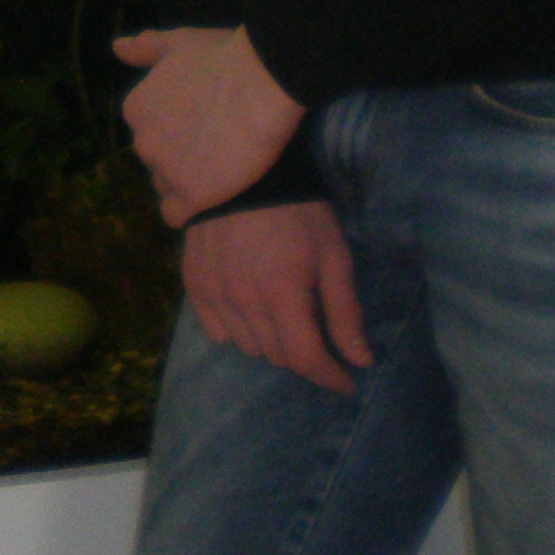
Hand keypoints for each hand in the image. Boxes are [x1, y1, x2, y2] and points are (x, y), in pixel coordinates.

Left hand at [115, 24, 305, 225]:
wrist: (261, 81)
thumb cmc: (223, 58)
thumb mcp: (177, 42)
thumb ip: (145, 48)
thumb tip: (117, 47)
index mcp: (136, 110)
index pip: (148, 135)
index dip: (175, 135)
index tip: (201, 129)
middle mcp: (143, 142)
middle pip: (156, 162)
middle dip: (179, 158)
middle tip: (214, 148)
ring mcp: (165, 170)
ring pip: (167, 188)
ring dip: (187, 182)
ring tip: (219, 173)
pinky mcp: (191, 195)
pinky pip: (176, 215)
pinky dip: (191, 211)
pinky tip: (210, 202)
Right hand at [182, 200, 373, 394]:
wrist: (243, 173)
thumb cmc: (298, 213)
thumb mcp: (334, 257)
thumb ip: (345, 313)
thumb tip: (360, 361)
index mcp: (283, 294)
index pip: (306, 359)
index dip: (330, 377)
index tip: (346, 381)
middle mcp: (243, 301)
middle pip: (278, 356)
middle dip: (304, 353)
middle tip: (316, 331)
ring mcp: (214, 293)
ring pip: (248, 346)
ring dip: (271, 341)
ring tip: (282, 314)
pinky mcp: (194, 284)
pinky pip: (216, 331)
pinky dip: (236, 329)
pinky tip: (249, 308)